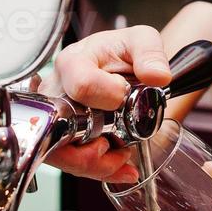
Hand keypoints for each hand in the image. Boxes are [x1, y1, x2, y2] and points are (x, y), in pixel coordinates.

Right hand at [37, 26, 171, 180]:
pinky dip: (96, 170)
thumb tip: (157, 76)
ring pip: (60, 152)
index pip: (82, 85)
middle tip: (124, 145)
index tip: (124, 97)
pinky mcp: (59, 135)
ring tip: (123, 159)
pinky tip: (120, 167)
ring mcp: (54, 115)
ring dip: (96, 164)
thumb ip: (150, 53)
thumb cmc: (120, 52)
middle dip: (95, 147)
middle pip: (62, 128)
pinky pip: (68, 161)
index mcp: (74, 61)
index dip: (107, 98)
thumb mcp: (141, 40)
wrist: (117, 66)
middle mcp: (56, 90)